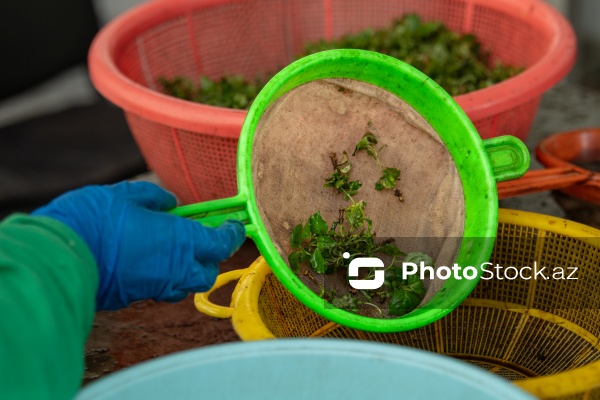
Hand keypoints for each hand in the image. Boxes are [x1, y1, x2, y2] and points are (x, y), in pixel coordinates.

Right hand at [32, 181, 244, 309]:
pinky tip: (147, 259)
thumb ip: (156, 199)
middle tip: (197, 236)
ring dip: (187, 268)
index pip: (221, 243)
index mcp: (181, 240)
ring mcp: (156, 287)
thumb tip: (172, 203)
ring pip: (185, 284)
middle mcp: (175, 269)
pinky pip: (162, 289)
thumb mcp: (127, 195)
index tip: (233, 225)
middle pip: (207, 270)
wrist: (58, 257)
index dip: (231, 234)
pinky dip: (164, 276)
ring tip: (170, 247)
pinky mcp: (136, 297)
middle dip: (209, 256)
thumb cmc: (95, 219)